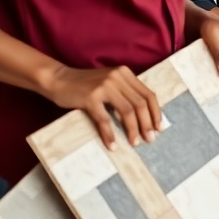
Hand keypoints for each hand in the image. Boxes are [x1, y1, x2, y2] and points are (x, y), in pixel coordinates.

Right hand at [40, 65, 162, 150]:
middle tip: (150, 139)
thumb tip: (143, 117)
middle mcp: (118, 77)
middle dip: (147, 124)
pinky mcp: (90, 98)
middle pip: (140, 104)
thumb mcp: (110, 83)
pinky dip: (109, 134)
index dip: (156, 112)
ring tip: (134, 143)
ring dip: (132, 129)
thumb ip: (125, 93)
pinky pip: (104, 119)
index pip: (148, 94)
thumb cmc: (85, 85)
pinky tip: (113, 145)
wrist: (58, 79)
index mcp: (125, 74)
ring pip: (127, 111)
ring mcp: (104, 86)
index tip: (159, 127)